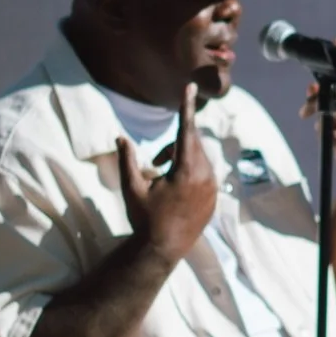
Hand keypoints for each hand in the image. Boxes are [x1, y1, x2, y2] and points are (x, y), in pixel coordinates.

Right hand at [116, 85, 216, 264]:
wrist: (164, 250)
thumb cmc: (145, 219)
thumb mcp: (132, 189)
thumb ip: (127, 160)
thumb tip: (120, 137)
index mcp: (187, 171)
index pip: (185, 130)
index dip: (185, 106)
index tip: (189, 86)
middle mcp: (206, 176)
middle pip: (191, 143)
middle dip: (172, 145)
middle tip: (154, 162)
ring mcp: (213, 187)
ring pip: (199, 156)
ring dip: (180, 158)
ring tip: (162, 177)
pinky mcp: (215, 196)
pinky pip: (205, 172)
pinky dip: (190, 171)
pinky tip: (175, 191)